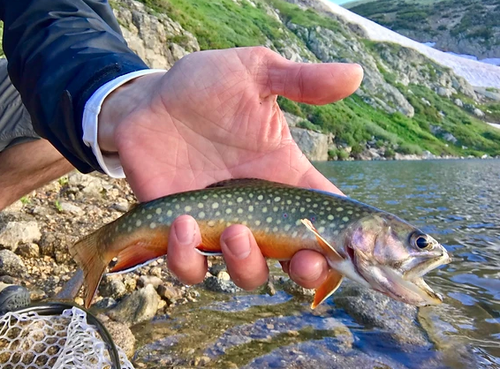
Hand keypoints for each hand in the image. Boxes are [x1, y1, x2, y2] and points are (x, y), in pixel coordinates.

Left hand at [98, 46, 362, 290]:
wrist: (149, 100)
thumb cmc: (205, 85)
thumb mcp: (256, 73)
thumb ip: (301, 80)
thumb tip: (355, 74)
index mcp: (285, 177)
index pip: (325, 218)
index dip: (344, 240)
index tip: (348, 246)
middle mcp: (258, 210)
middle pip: (296, 260)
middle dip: (307, 271)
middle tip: (302, 259)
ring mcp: (220, 225)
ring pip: (248, 271)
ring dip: (246, 263)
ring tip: (234, 231)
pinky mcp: (179, 233)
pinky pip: (190, 266)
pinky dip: (188, 257)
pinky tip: (182, 224)